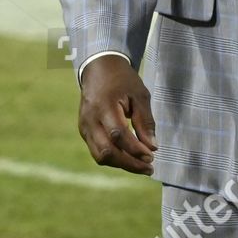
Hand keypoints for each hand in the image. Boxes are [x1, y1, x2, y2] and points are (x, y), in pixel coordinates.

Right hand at [78, 56, 156, 173]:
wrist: (99, 69)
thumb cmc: (123, 80)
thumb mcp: (140, 95)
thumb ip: (145, 121)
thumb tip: (152, 147)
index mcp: (104, 107)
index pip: (118, 135)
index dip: (135, 149)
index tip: (152, 156)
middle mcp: (90, 120)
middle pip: (106, 151)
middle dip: (129, 163)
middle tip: (149, 168)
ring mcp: (84, 127)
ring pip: (100, 156)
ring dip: (122, 164)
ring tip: (142, 166)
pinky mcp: (84, 132)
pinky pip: (98, 151)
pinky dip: (114, 158)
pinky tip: (130, 158)